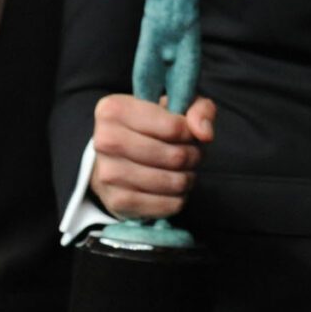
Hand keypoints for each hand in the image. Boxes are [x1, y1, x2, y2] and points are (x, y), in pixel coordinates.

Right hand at [91, 93, 216, 218]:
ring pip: (173, 182)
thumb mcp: (176, 106)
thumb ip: (199, 109)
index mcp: (114, 110)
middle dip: (193, 157)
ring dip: (188, 177)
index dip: (192, 134)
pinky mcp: (117, 201)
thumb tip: (205, 134)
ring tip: (183, 170)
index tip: (190, 134)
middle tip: (192, 154)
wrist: (115, 158)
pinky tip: (172, 187)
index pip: (173, 127)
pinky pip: (168, 205)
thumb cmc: (150, 126)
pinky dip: (179, 197)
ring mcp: (108, 173)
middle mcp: (105, 141)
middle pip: (175, 156)